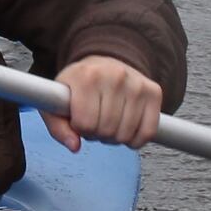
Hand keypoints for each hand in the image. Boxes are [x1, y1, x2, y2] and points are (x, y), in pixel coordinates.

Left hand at [46, 55, 162, 151]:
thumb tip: (74, 146)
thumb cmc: (78, 86)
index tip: (79, 118)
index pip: (85, 124)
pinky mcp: (153, 92)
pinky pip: (148, 132)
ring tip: (109, 121)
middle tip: (96, 120)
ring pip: (125, 134)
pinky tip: (127, 128)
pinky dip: (136, 140)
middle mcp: (114, 76)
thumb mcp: (57, 103)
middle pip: (106, 130)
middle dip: (98, 134)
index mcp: (86, 76)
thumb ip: (58, 128)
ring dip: (115, 137)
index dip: (80, 128)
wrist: (103, 65)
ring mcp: (136, 84)